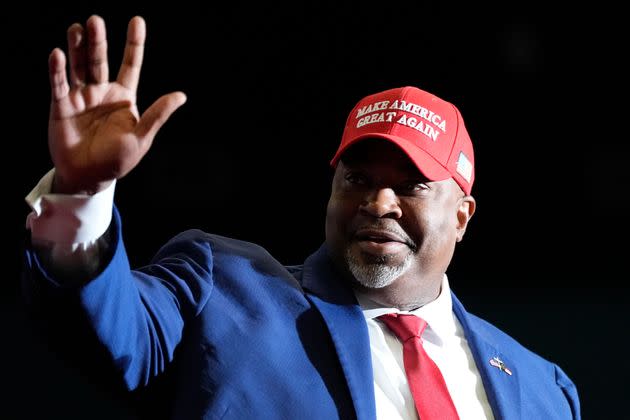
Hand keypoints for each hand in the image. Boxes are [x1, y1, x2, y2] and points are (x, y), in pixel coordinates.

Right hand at [48, 15, 186, 193]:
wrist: (89, 177)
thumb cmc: (118, 160)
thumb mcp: (141, 137)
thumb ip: (158, 115)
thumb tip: (181, 96)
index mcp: (124, 97)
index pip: (131, 64)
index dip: (134, 44)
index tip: (137, 21)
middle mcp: (102, 91)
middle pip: (100, 60)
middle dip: (99, 41)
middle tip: (96, 20)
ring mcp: (81, 96)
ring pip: (79, 66)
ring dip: (77, 47)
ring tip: (78, 27)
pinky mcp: (62, 106)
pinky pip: (59, 84)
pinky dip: (58, 70)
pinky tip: (58, 54)